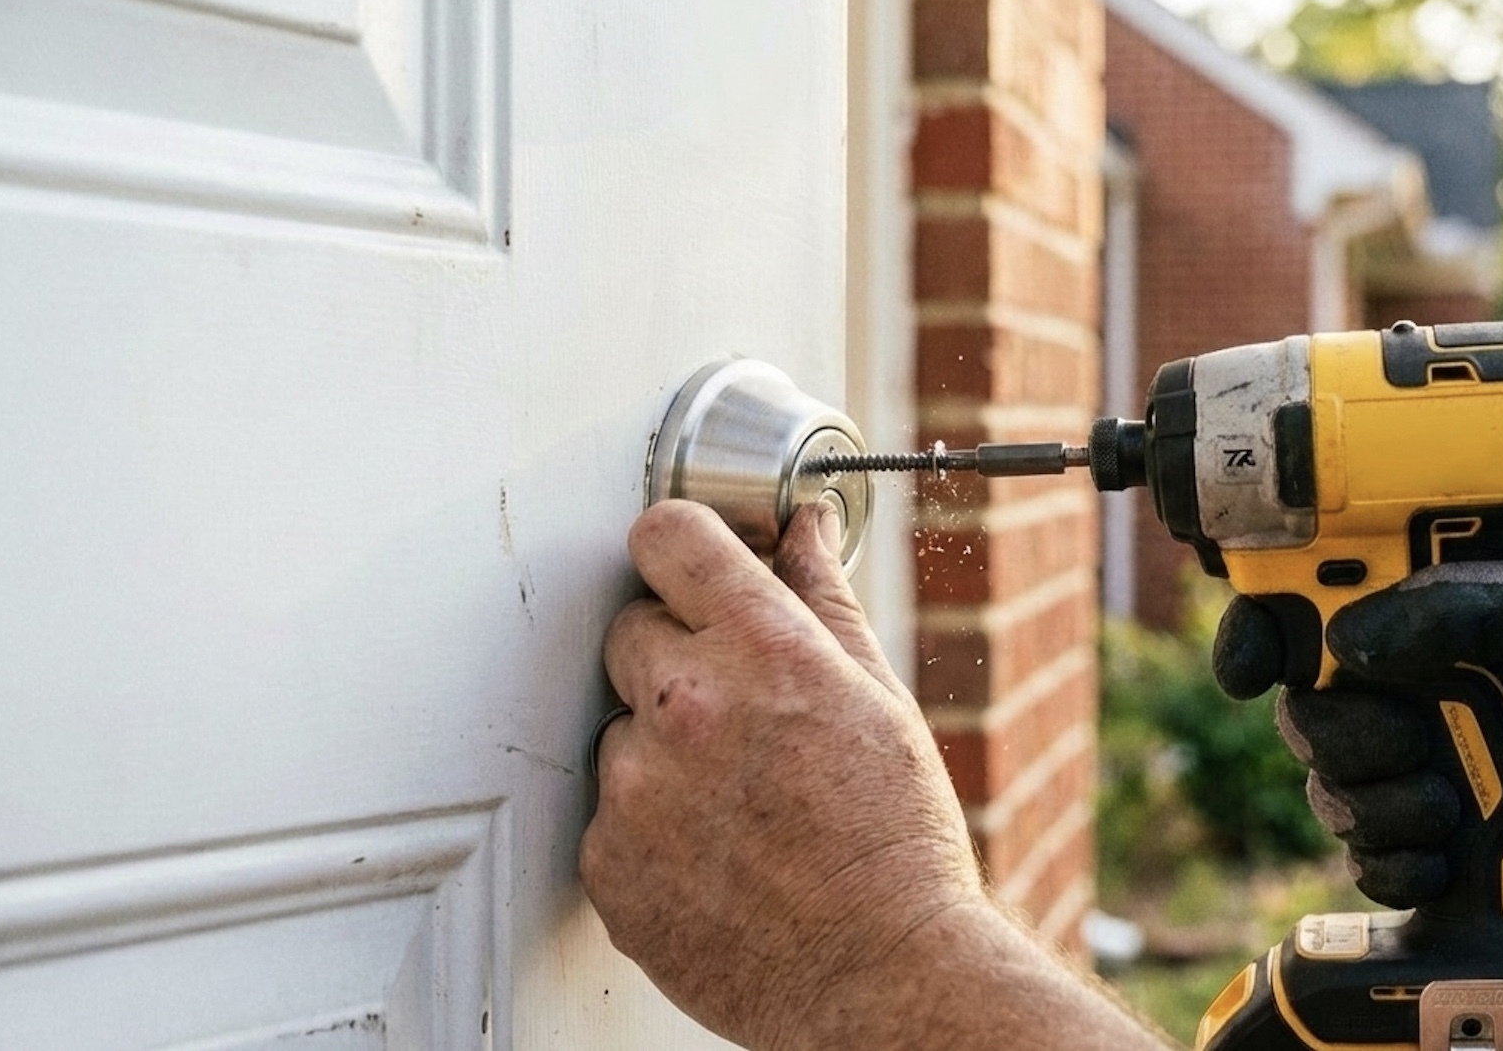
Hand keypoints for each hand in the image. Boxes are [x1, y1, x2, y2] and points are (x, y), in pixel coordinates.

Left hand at [581, 500, 983, 1048]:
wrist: (881, 974)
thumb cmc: (897, 844)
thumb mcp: (878, 697)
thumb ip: (822, 598)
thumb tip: (802, 528)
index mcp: (763, 648)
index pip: (668, 537)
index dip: (679, 548)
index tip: (687, 569)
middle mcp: (687, 704)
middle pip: (630, 630)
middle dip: (678, 657)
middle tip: (743, 717)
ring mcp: (637, 786)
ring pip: (621, 729)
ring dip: (663, 750)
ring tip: (743, 803)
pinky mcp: (606, 860)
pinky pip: (609, 812)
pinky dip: (649, 825)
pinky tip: (718, 850)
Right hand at [1214, 559, 1502, 906]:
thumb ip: (1448, 610)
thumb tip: (1343, 641)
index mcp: (1422, 613)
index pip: (1306, 608)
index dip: (1257, 632)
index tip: (1249, 670)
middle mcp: (1408, 683)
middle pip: (1303, 712)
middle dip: (1344, 740)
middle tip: (1414, 745)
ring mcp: (1421, 759)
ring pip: (1328, 788)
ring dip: (1376, 807)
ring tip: (1448, 808)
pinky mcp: (1439, 832)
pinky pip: (1366, 856)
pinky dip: (1391, 865)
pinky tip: (1443, 858)